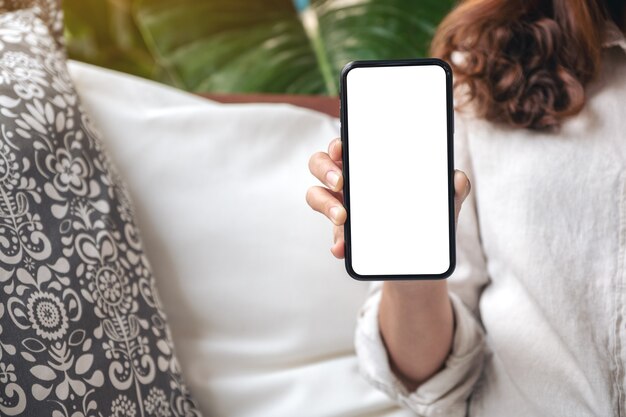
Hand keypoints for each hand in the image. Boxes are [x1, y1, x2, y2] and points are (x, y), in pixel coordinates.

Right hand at [306, 137, 471, 258]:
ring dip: (324, 204)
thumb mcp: (445, 204)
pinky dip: (337, 241)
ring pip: (315, 195)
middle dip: (326, 169)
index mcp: (370, 165)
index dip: (338, 143)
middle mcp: (349, 182)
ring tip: (342, 218)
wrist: (420, 262)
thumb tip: (457, 179)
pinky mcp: (343, 236)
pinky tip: (343, 248)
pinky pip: (332, 235)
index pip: (347, 145)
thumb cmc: (427, 220)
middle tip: (341, 182)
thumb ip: (454, 189)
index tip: (342, 149)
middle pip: (321, 163)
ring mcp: (341, 208)